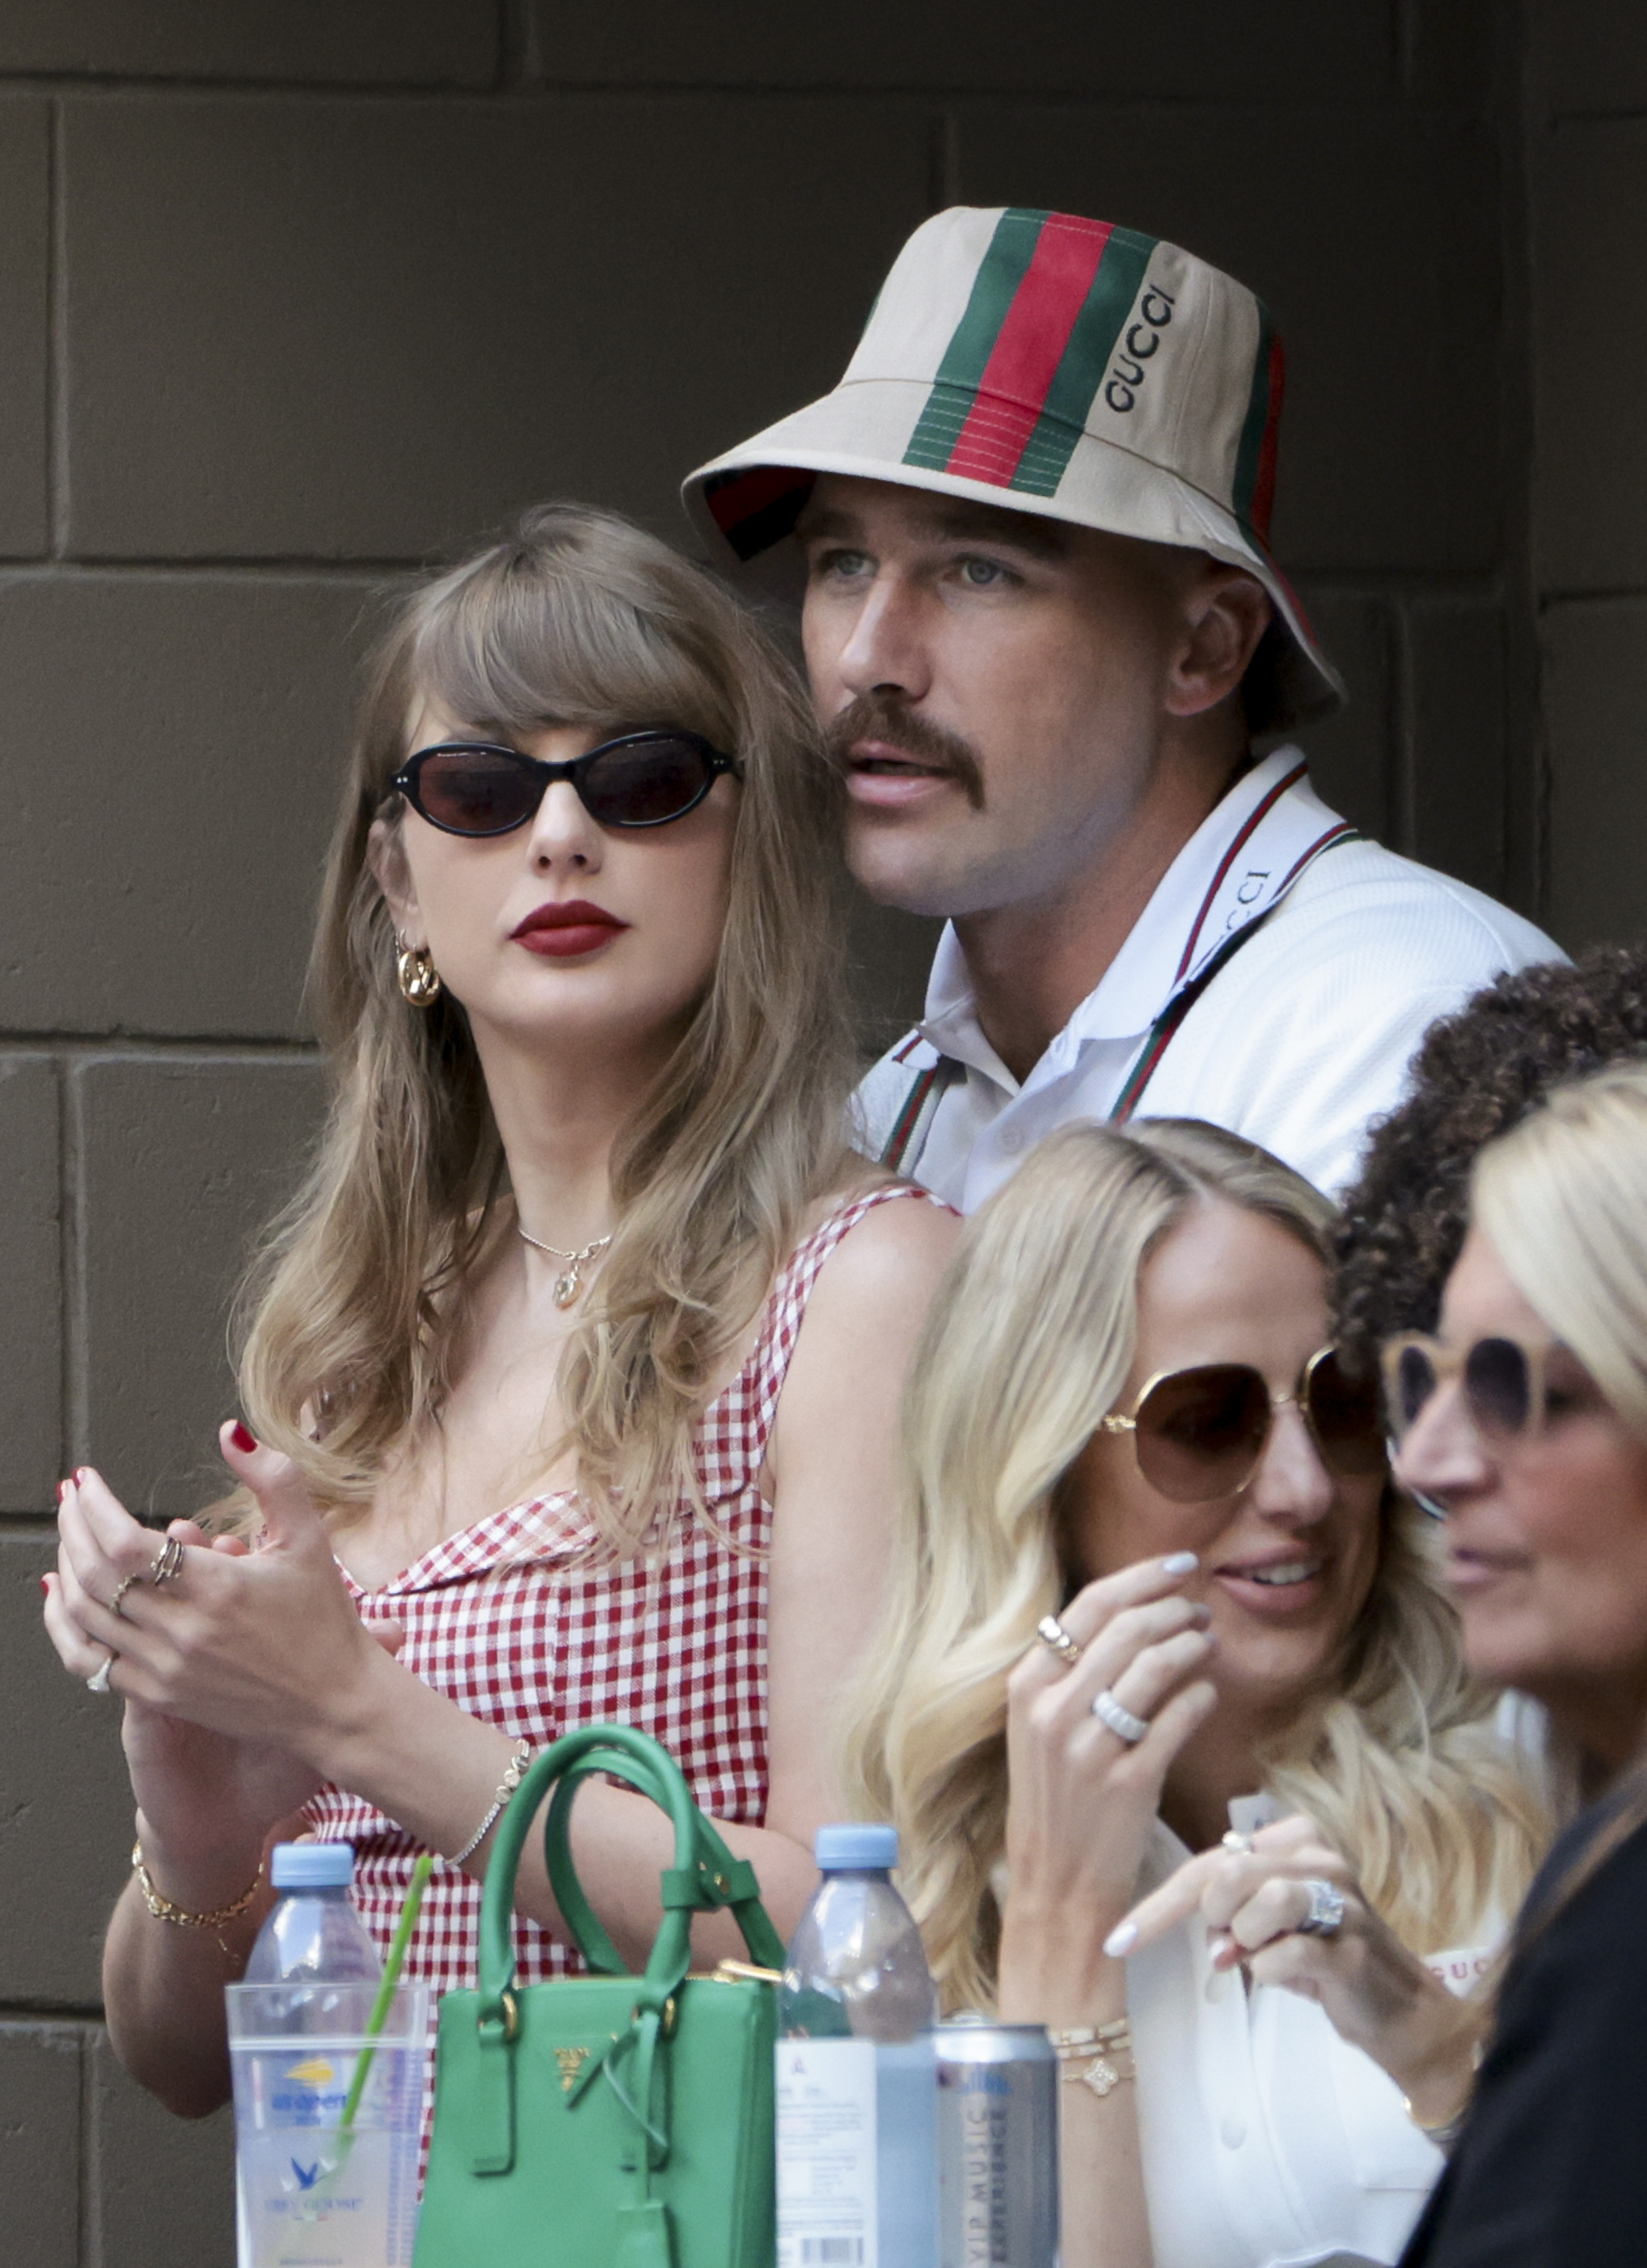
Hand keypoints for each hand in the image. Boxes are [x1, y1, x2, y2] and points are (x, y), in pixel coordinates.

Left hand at [49, 1432, 402, 1771]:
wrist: (333, 1703)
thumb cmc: (324, 1619)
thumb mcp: (308, 1537)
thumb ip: (273, 1479)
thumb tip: (229, 1433)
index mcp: (218, 1587)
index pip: (124, 1542)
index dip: (95, 1507)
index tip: (87, 1481)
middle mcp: (183, 1631)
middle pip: (94, 1573)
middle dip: (71, 1526)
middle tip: (70, 1498)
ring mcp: (165, 1668)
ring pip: (83, 1615)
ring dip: (66, 1568)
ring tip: (69, 1536)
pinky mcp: (158, 1695)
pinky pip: (89, 1660)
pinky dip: (65, 1625)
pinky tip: (63, 1597)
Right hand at [996, 1552, 1218, 2018]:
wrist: (1057, 1883)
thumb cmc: (1055, 1797)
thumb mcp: (1037, 1726)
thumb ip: (1069, 1671)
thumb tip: (1128, 1610)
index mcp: (1026, 1687)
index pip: (1090, 1606)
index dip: (1142, 1577)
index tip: (1180, 1565)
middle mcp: (1052, 1710)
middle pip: (1128, 1628)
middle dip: (1174, 1608)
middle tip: (1200, 1611)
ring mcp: (1089, 1747)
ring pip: (1157, 1666)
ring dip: (1193, 1644)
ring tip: (1209, 1642)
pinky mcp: (1129, 1782)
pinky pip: (1179, 1717)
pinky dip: (1201, 1695)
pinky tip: (1208, 1690)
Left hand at [1105, 1814, 1481, 2118]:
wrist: (1393, 2009)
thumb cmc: (1320, 1958)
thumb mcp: (1267, 1924)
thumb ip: (1226, 1909)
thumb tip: (1202, 1927)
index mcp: (1295, 1839)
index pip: (1210, 1862)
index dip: (1159, 1905)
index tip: (1116, 1941)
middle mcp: (1321, 1858)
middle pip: (1229, 1873)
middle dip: (1216, 1918)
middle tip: (1233, 1945)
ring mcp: (1343, 1901)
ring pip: (1261, 1902)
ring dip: (1247, 1942)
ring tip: (1261, 1956)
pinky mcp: (1354, 1949)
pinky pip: (1285, 1955)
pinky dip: (1271, 1972)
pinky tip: (1284, 1976)